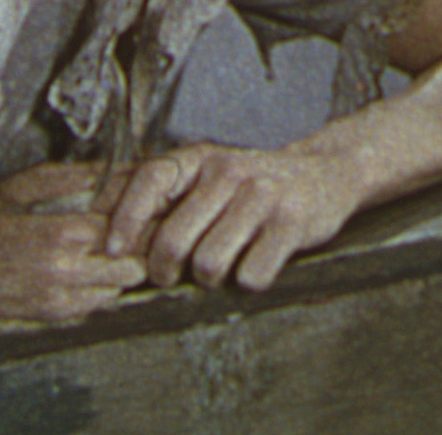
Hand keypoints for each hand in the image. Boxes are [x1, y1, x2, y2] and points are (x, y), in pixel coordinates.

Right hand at [0, 164, 147, 322]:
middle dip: (141, 240)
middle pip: (135, 260)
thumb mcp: (24, 183)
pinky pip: (98, 304)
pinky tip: (89, 265)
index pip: (130, 223)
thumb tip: (122, 166)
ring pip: (122, 285)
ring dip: (124, 264)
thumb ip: (78, 177)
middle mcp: (64, 271)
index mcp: (60, 232)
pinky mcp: (50, 316)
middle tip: (137, 222)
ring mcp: (58, 298)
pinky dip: (103, 285)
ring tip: (111, 243)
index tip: (147, 198)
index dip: (143, 209)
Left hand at [104, 144, 361, 292]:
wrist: (328, 174)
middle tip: (173, 276)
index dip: (125, 219)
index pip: (150, 180)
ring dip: (211, 280)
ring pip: (209, 264)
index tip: (113, 251)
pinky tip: (258, 264)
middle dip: (165, 271)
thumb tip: (114, 244)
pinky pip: (251, 275)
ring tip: (224, 267)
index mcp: (204, 158)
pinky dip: (249, 282)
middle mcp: (231, 171)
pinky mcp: (291, 222)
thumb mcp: (212, 178)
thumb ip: (171, 201)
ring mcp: (263, 195)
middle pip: (173, 240)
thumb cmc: (257, 187)